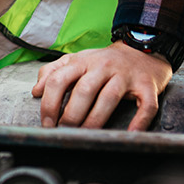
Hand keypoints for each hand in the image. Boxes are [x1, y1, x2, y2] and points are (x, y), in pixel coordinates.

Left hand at [31, 41, 172, 130]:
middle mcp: (102, 66)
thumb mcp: (76, 60)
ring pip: (109, 98)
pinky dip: (140, 121)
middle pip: (83, 91)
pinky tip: (130, 133)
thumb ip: (52, 72)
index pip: (59, 80)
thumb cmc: (104, 61)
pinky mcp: (147, 86)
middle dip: (71, 115)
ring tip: (87, 135)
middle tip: (65, 132)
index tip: (47, 123)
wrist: (142, 48)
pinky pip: (146, 105)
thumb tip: (36, 91)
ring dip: (95, 120)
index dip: (49, 103)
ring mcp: (125, 76)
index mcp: (82, 61)